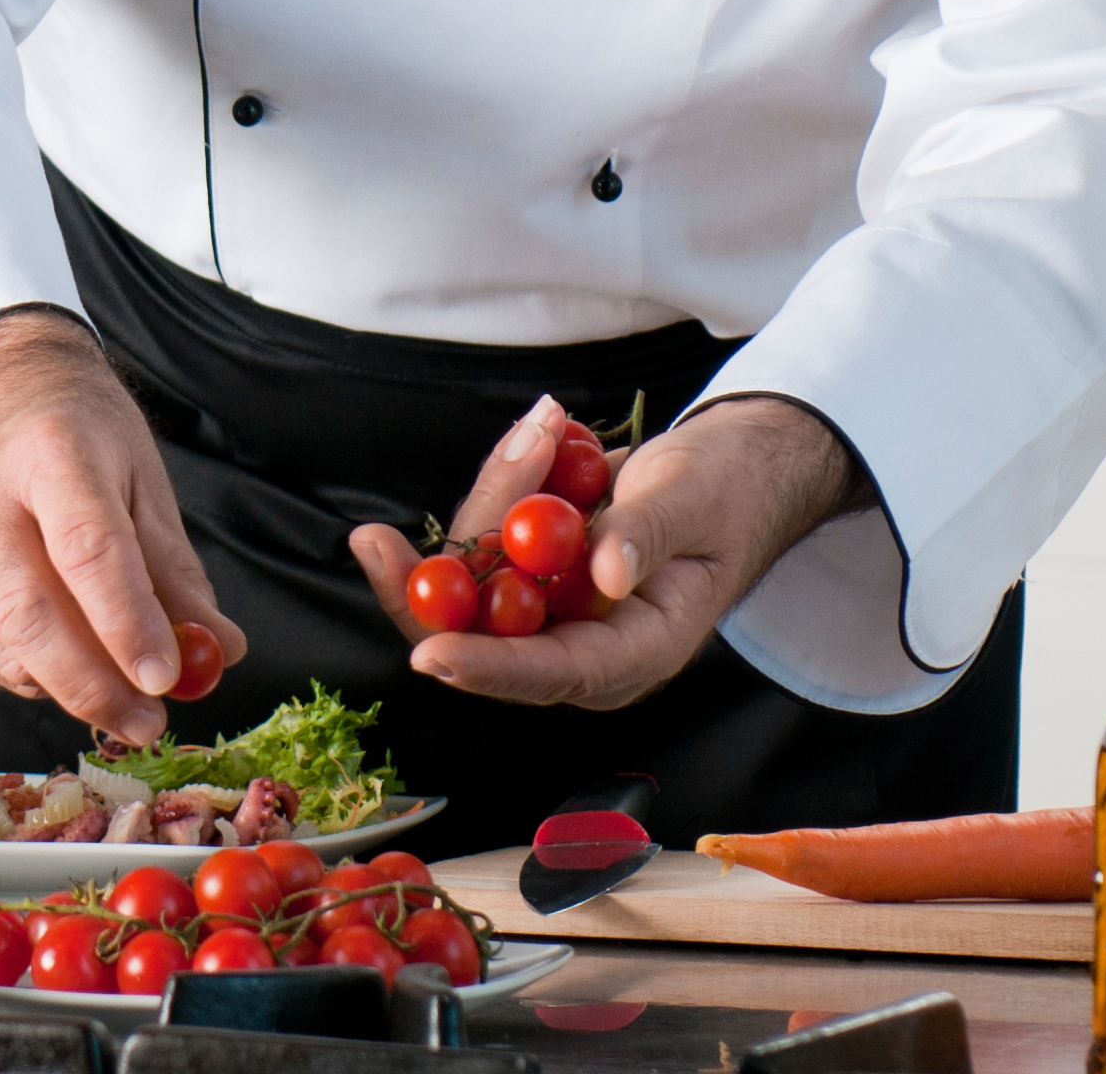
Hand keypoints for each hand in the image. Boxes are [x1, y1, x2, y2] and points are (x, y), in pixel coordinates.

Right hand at [0, 309, 243, 744]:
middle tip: (150, 720)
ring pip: (6, 646)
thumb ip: (174, 569)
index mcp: (49, 451)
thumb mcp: (141, 478)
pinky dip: (39, 678)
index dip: (128, 622)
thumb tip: (218, 649)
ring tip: (125, 700)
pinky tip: (72, 665)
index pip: (87, 549)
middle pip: (30, 612)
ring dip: (72, 690)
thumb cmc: (75, 432)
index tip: (168, 678)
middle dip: (95, 684)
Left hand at [347, 395, 863, 709]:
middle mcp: (581, 642)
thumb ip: (650, 537)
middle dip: (427, 586)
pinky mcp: (532, 566)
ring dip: (492, 499)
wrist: (734, 464)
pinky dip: (503, 485)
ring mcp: (551, 603)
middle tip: (372, 541)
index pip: (549, 674)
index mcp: (633, 654)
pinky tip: (546, 437)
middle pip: (479, 637)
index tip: (428, 653)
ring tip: (547, 431)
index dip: (487, 667)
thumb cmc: (727, 493)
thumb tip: (603, 577)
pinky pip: (487, 534)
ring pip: (475, 575)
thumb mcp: (697, 503)